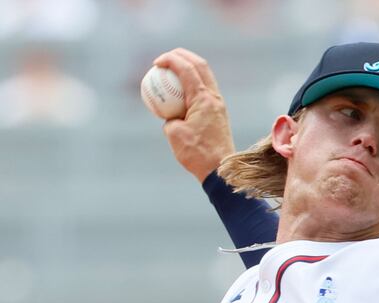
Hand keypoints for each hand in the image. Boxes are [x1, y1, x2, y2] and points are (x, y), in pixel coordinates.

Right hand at [153, 48, 235, 182]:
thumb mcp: (173, 133)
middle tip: (165, 57)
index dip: (171, 59)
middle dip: (182, 55)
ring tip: (172, 69)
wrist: (220, 168)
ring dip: (189, 68)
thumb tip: (169, 113)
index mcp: (203, 99)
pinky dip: (192, 84)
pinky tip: (180, 90)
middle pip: (200, 65)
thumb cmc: (196, 153)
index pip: (187, 69)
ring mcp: (218, 104)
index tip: (157, 62)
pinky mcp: (219, 112)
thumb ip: (169, 117)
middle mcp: (214, 98)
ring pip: (205, 76)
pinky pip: (205, 90)